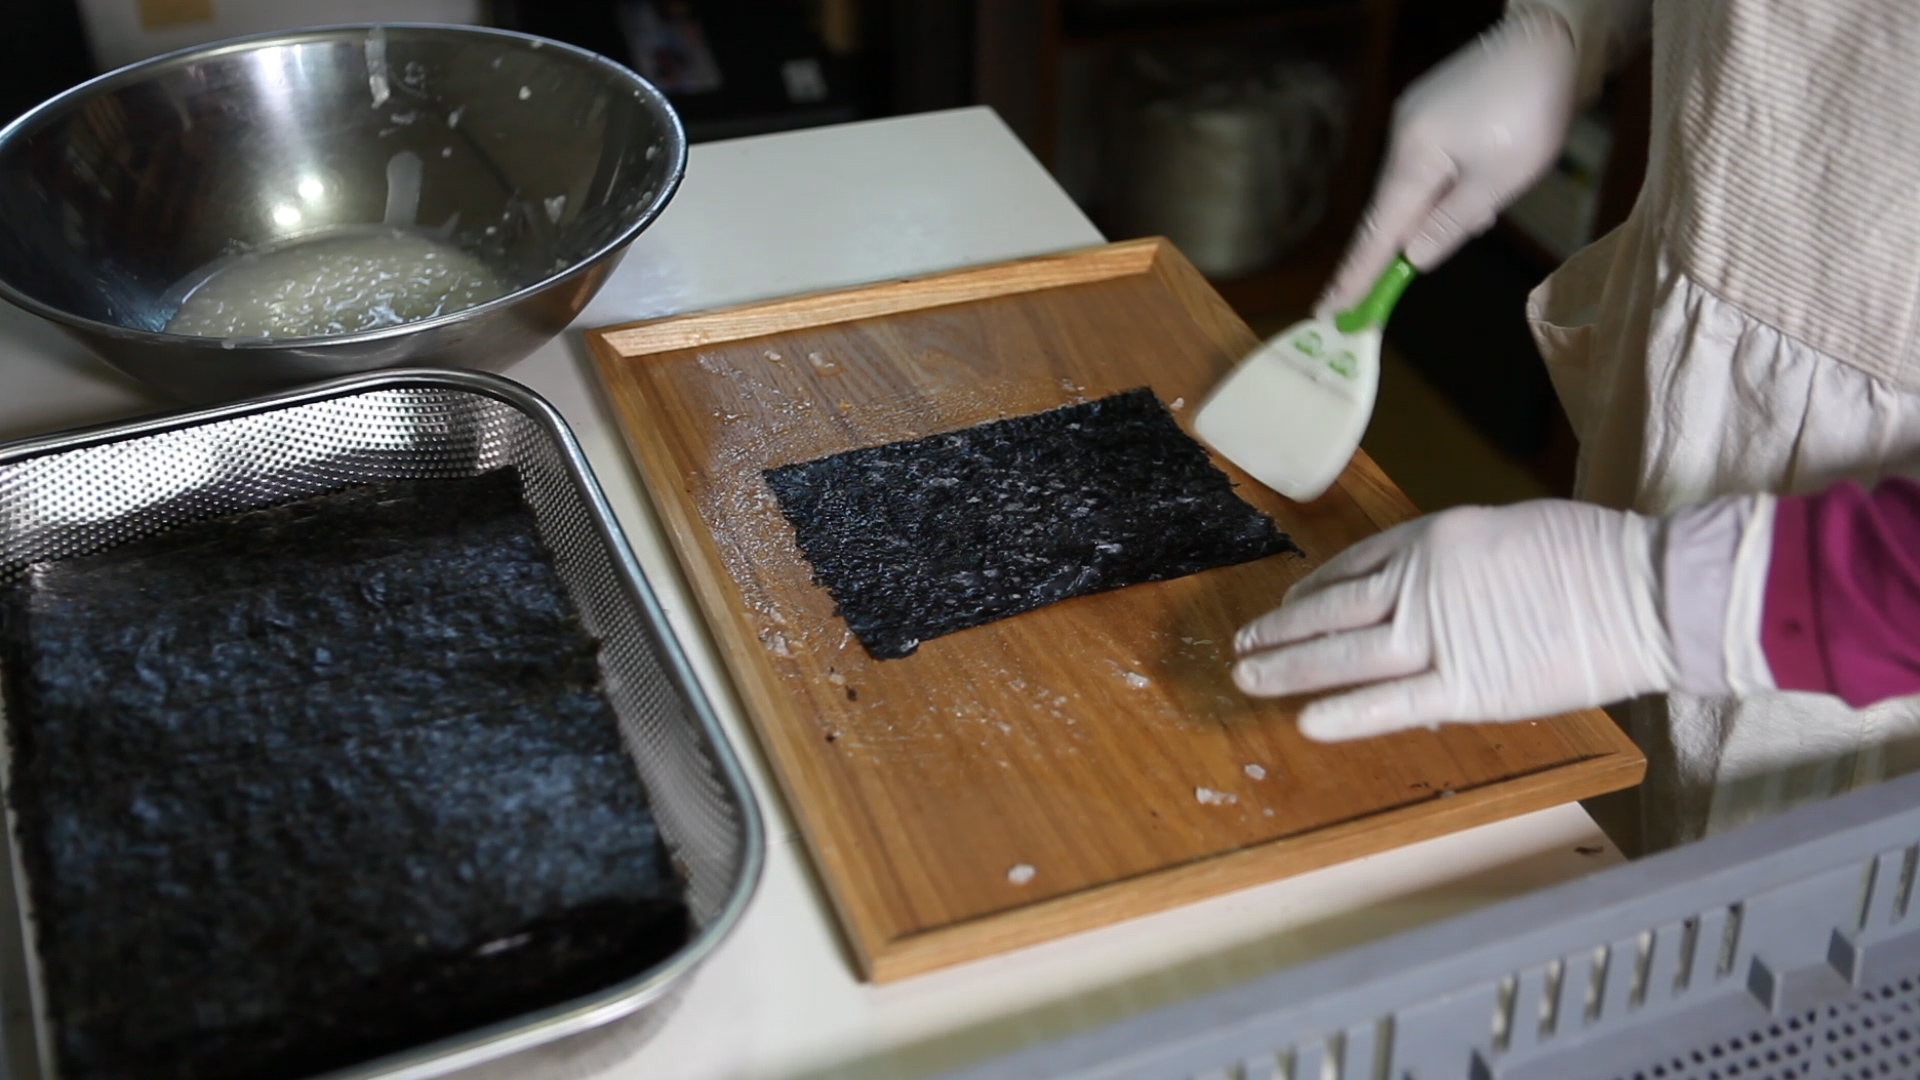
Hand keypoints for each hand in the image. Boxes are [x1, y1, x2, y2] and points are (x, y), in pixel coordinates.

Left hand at [1233, 500, 1675, 740]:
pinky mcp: (1468, 686)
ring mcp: (1440, 634)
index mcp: (1434, 538)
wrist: (1645, 589)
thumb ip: (1458, 570)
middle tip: (1243, 643)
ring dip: (1289, 666)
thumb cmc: (1593, 556)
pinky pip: (1391, 702)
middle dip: (1281, 628)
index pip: (1353, 566)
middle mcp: (1422, 581)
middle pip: (1332, 609)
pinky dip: (1344, 712)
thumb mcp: (1507, 536)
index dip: (1314, 590)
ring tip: (1249, 677)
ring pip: (1344, 653)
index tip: (1290, 606)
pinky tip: (1307, 721)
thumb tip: (1427, 602)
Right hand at [1318, 6, 1580, 312]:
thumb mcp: (1499, 179)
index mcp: (1415, 157)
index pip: (1379, 232)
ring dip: (1433, 214)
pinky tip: (1477, 186)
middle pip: (1391, 211)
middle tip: (1366, 298)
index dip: (1356, 275)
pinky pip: (1428, 166)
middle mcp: (1403, 138)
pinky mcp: (1432, 111)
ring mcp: (1415, 120)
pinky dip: (1443, 189)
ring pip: (1414, 188)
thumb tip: (1412, 258)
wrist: (1551, 37)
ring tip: (1482, 204)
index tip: (1329, 311)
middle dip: (1389, 252)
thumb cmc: (1531, 109)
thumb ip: (1451, 223)